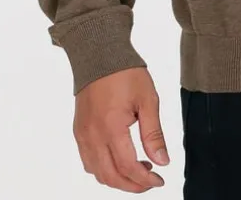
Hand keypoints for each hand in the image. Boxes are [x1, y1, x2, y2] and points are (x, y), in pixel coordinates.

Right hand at [73, 66, 169, 191]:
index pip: (128, 167)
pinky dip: (104, 169)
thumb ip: (154, 134)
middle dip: (132, 185)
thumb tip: (162, 161)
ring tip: (138, 170)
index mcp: (111, 127)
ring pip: (98, 173)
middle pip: (111, 176)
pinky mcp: (78, 132)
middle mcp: (92, 135)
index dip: (145, 180)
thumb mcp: (148, 100)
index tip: (159, 181)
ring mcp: (82, 135)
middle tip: (150, 182)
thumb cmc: (125, 73)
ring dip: (118, 179)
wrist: (99, 54)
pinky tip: (119, 161)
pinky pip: (88, 161)